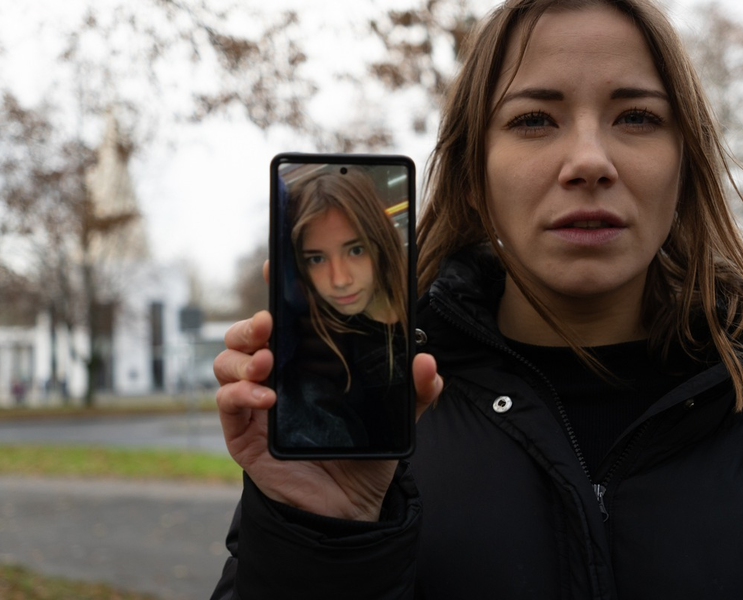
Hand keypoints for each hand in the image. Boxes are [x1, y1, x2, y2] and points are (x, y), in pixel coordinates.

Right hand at [214, 261, 441, 521]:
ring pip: (227, 361)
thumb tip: (428, 363)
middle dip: (251, 323)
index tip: (276, 266)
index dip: (278, 291)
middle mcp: (278, 375)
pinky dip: (239, 393)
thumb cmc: (365, 453)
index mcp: (308, 362)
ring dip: (242, 356)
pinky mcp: (244, 432)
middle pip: (246, 335)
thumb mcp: (397, 418)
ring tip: (268, 362)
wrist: (348, 505)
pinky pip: (226, 402)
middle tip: (270, 322)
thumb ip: (416, 392)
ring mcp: (256, 402)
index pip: (287, 320)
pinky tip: (265, 397)